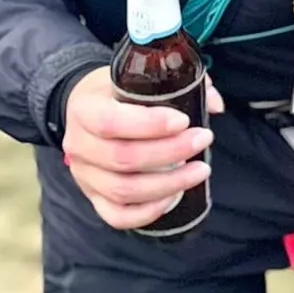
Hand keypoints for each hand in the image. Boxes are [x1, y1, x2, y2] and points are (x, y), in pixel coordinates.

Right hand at [61, 66, 224, 229]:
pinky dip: (148, 212)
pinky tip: (174, 196)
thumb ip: (177, 82)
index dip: (150, 124)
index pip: (110, 122)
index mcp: (84, 109)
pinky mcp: (94, 197)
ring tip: (200, 169)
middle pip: (123, 159)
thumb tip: (215, 104)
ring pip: (124, 190)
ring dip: (169, 183)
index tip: (184, 120)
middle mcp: (78, 145)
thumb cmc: (118, 93)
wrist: (88, 111)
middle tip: (203, 139)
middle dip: (171, 152)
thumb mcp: (137, 76)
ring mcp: (84, 176)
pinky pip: (118, 216)